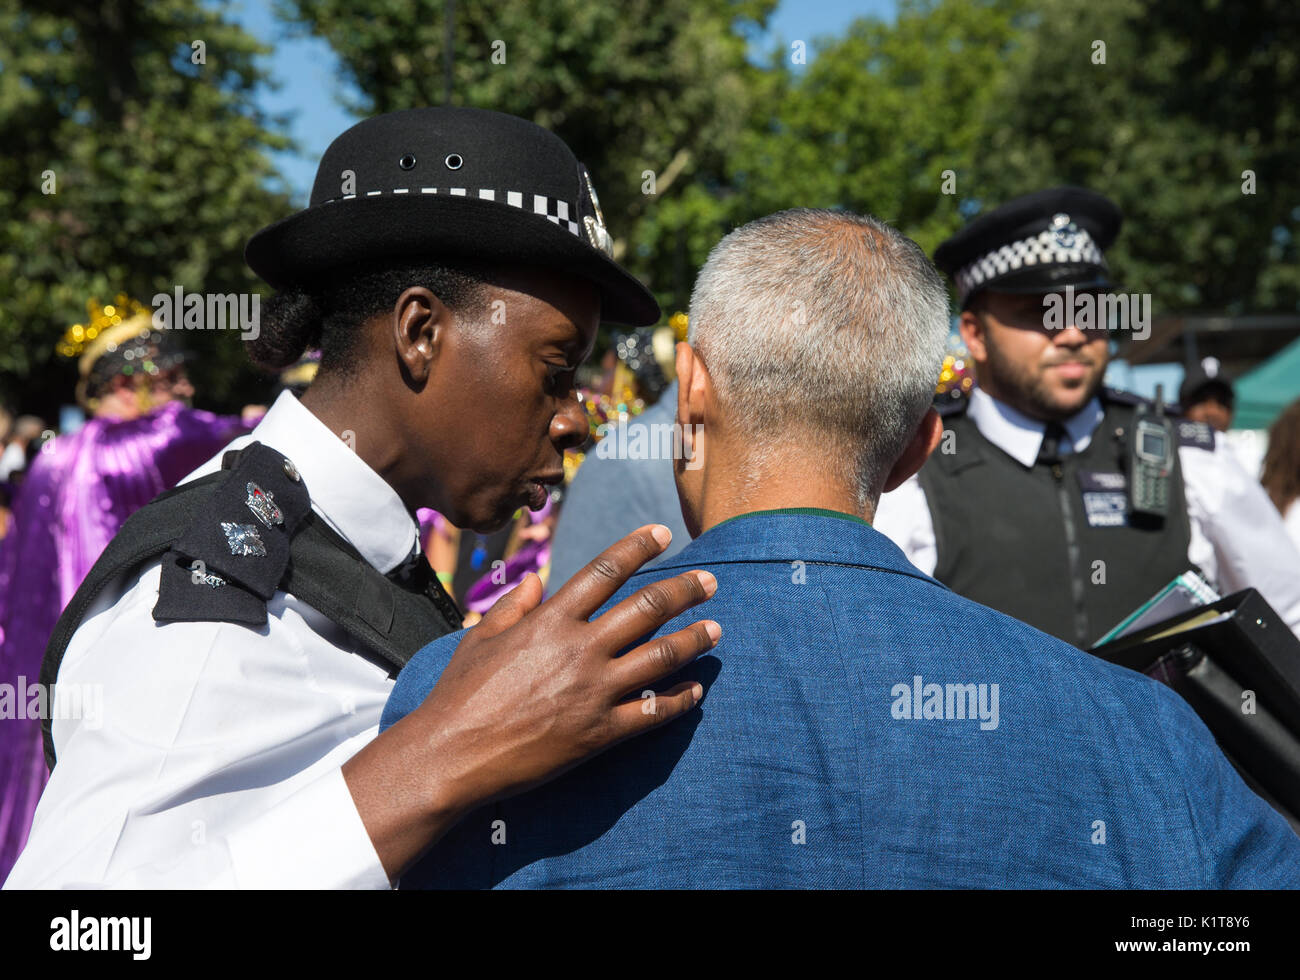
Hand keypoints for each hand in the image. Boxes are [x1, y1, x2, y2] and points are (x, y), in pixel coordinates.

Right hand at [343, 524, 718, 880]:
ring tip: (716, 628)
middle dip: (684, 590)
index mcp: (550, 620)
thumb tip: (536, 579)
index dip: (639, 547)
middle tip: (709, 581)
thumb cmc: (459, 695)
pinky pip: (652, 711)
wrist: (452, 756)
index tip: (664, 534)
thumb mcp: (480, 638)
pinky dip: (679, 700)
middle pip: (646, 608)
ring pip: (661, 657)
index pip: (605, 570)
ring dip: (694, 639)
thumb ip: (513, 606)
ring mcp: (594, 691)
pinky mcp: (600, 732)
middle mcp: (579, 649)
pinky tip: (696, 691)